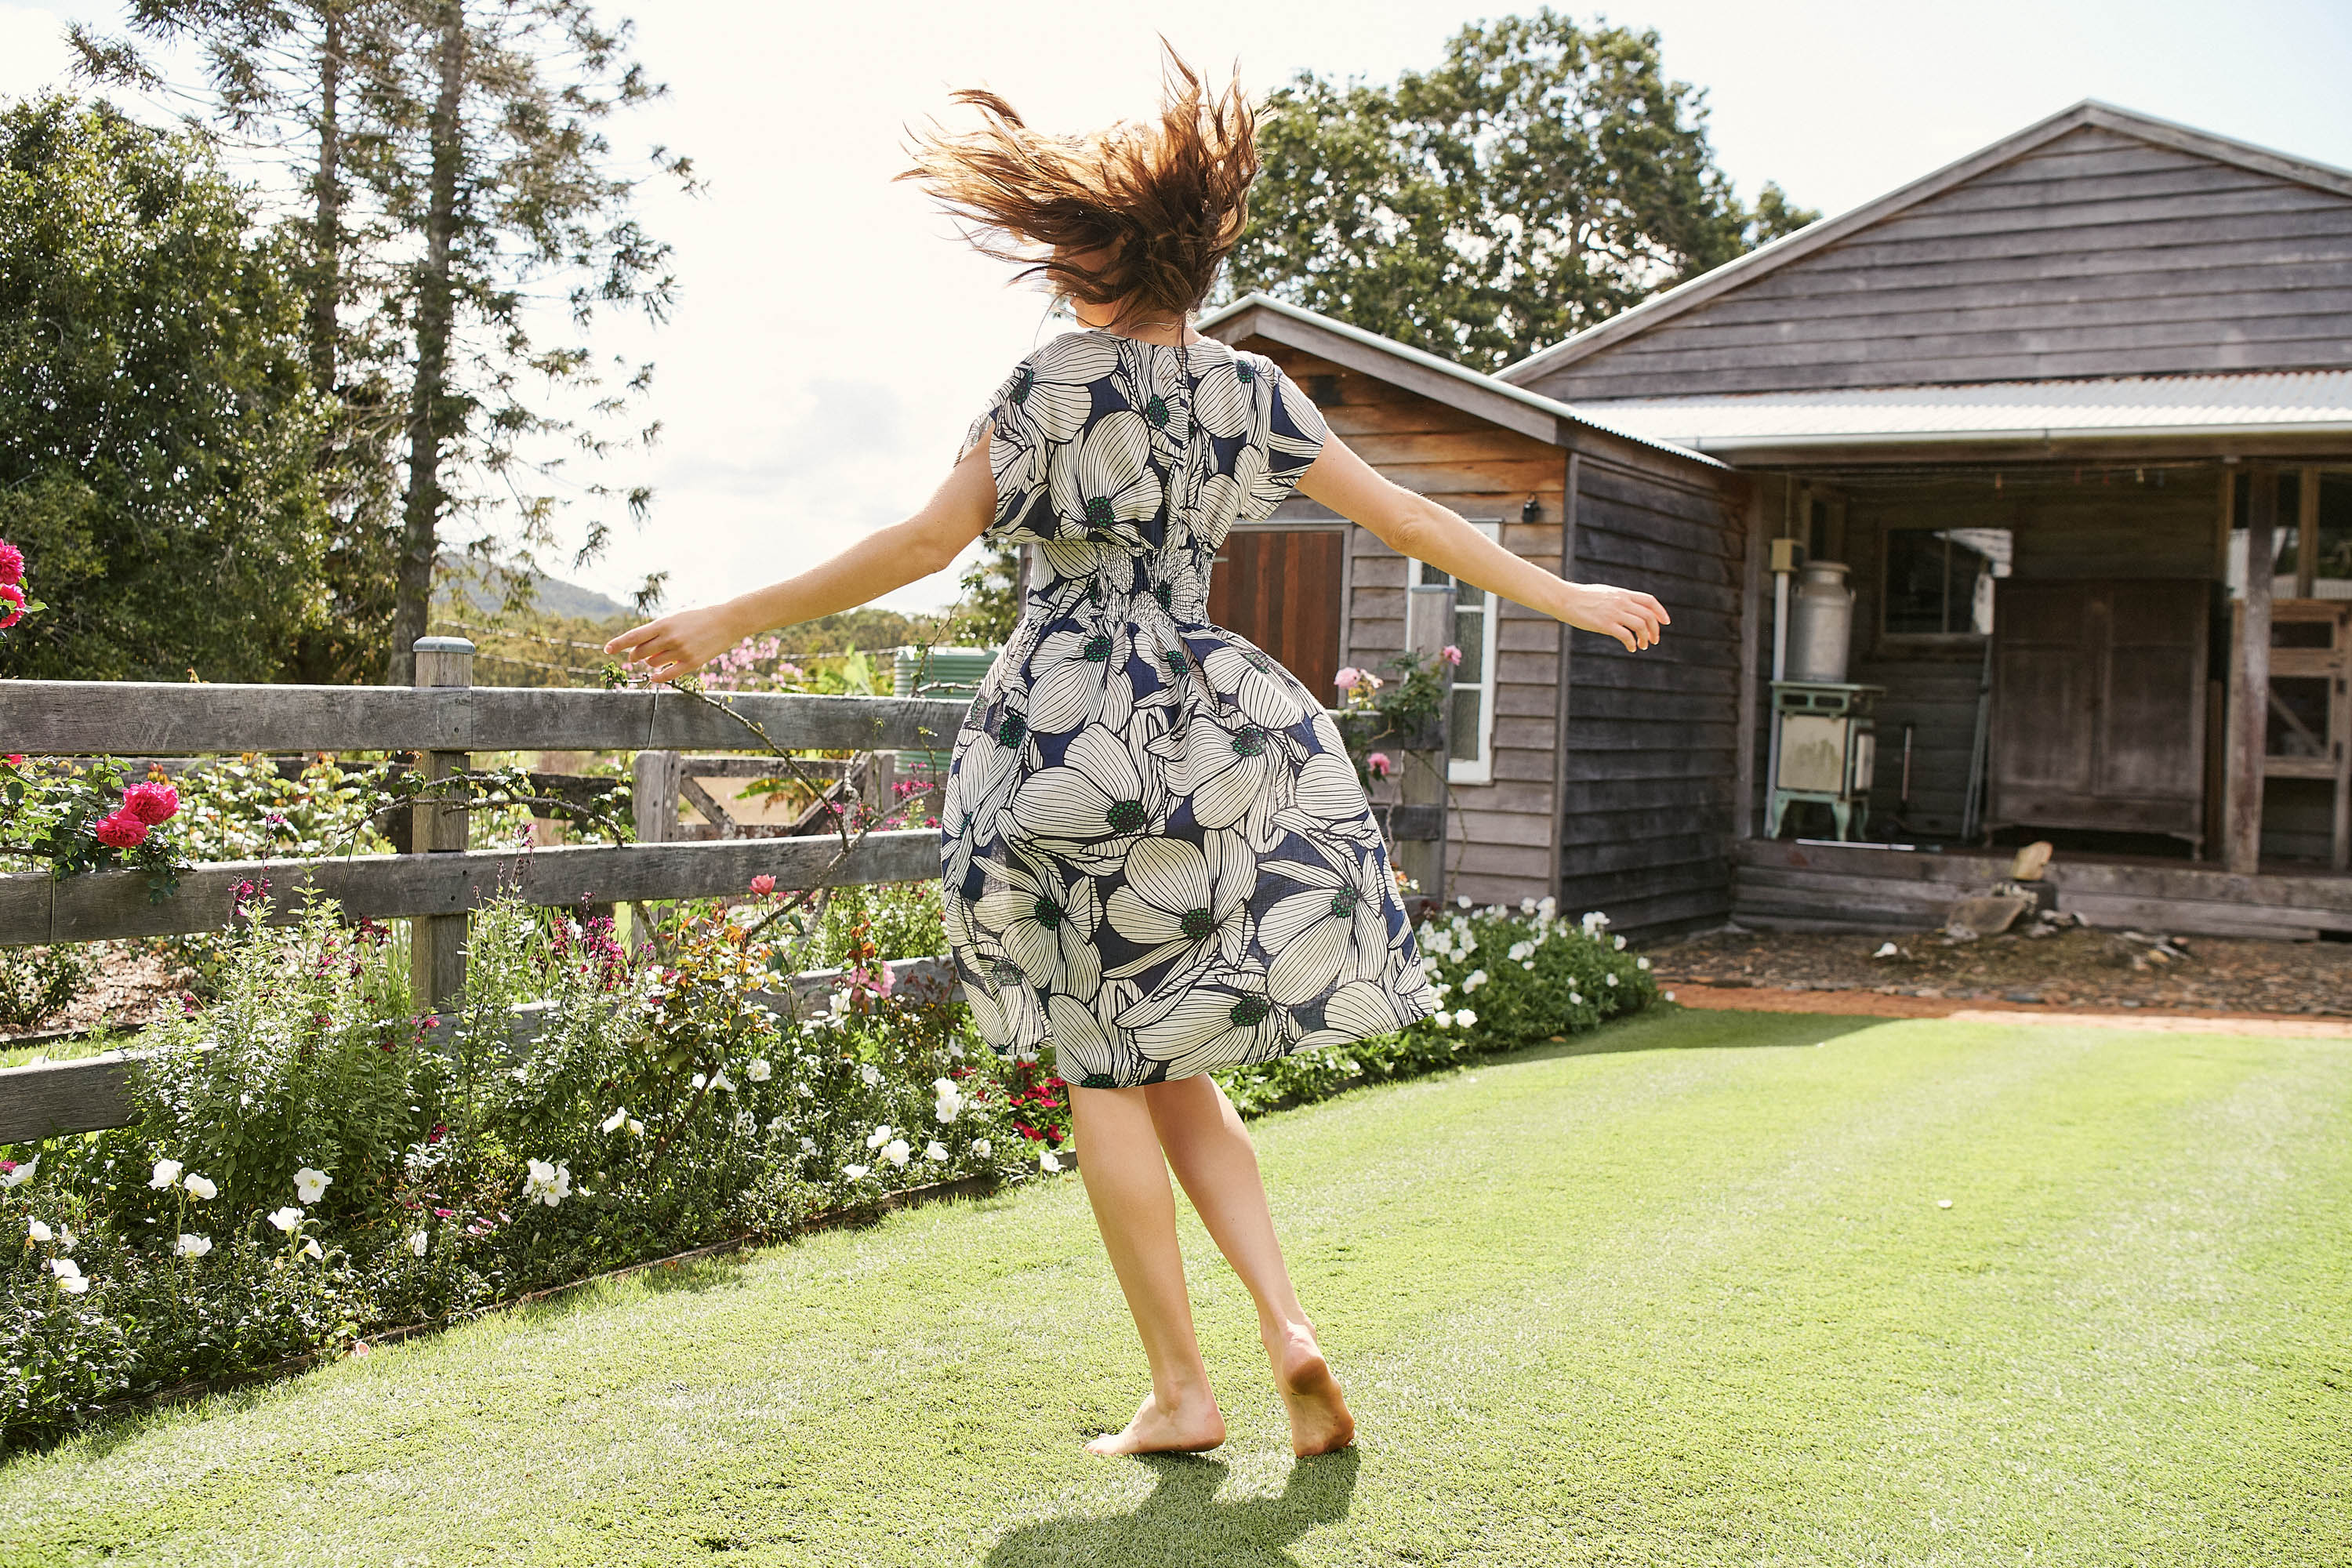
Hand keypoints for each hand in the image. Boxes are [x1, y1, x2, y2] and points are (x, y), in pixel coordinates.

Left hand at [603, 605, 741, 682]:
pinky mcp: (692, 662)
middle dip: (635, 655)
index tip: (607, 650)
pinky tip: (655, 676)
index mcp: (664, 623)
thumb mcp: (675, 618)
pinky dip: (658, 677)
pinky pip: (668, 675)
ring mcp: (681, 651)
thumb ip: (657, 631)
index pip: (634, 636)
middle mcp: (670, 637)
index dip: (618, 644)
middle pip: (640, 653)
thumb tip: (640, 647)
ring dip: (651, 662)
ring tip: (660, 656)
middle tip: (636, 655)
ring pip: (653, 663)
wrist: (727, 620)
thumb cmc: (698, 616)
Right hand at [1556, 582, 1669, 651]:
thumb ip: (1618, 599)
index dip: (1661, 612)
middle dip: (1655, 630)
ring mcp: (1614, 613)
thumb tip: (1627, 606)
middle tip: (1654, 640)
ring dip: (1645, 638)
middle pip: (1649, 615)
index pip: (1650, 601)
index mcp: (1623, 594)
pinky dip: (1632, 644)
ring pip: (1641, 626)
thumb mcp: (1605, 593)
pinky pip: (1626, 635)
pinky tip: (1630, 648)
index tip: (1665, 623)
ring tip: (1642, 646)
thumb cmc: (1582, 597)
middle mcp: (1622, 602)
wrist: (1565, 598)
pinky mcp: (1605, 624)